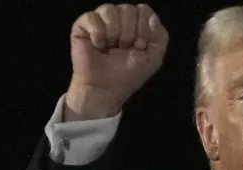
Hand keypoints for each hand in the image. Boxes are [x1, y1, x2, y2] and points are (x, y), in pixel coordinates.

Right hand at [64, 3, 168, 120]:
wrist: (106, 89)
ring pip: (109, 9)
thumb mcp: (153, 57)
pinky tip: (98, 46)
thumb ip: (160, 36)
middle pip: (128, 9)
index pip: (143, 10)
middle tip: (123, 49)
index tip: (139, 46)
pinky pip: (91, 17)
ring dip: (114, 33)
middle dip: (129, 33)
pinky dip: (97, 34)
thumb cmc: (129, 75)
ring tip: (111, 48)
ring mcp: (100, 21)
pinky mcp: (82, 26)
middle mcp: (119, 19)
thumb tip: (153, 17)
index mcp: (136, 24)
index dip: (143, 28)